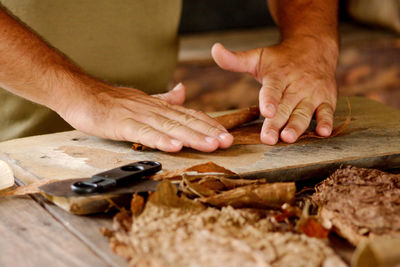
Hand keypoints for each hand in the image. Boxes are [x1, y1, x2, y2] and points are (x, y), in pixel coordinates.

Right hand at [56, 80, 232, 151]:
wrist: (81, 94)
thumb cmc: (111, 101)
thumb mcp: (143, 100)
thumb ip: (164, 99)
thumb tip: (183, 92)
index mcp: (158, 107)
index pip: (189, 115)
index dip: (208, 124)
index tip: (226, 134)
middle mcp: (153, 110)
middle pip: (184, 121)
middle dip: (208, 132)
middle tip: (228, 141)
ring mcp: (138, 116)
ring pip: (169, 127)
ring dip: (191, 136)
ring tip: (210, 145)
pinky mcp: (121, 124)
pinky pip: (143, 133)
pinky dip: (159, 140)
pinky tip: (174, 146)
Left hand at [212, 36, 337, 144]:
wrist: (314, 48)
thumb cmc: (280, 59)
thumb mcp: (258, 57)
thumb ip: (235, 60)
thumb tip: (214, 49)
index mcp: (278, 75)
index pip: (272, 89)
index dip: (269, 100)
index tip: (266, 111)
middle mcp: (297, 84)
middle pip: (285, 106)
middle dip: (277, 123)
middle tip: (268, 139)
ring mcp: (312, 93)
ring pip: (304, 112)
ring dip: (297, 126)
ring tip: (288, 138)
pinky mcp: (326, 99)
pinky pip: (327, 111)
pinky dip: (326, 121)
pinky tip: (323, 132)